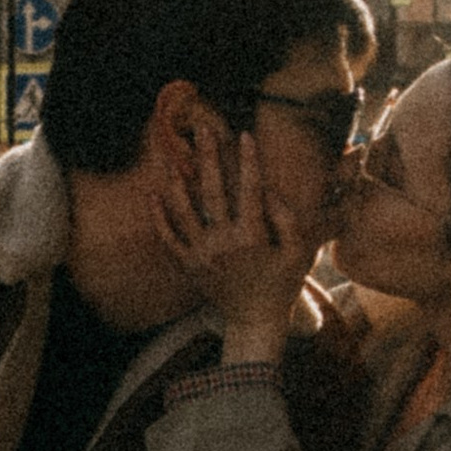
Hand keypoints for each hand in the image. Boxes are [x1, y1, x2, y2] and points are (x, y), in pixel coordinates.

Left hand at [152, 124, 318, 363]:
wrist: (255, 320)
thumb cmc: (282, 284)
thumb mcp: (298, 253)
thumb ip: (286, 220)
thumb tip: (269, 191)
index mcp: (252, 237)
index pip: (249, 190)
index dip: (248, 161)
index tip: (244, 134)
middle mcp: (223, 243)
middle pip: (212, 192)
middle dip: (208, 157)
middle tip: (202, 129)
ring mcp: (201, 254)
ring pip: (184, 211)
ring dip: (178, 182)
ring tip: (175, 157)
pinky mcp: (188, 264)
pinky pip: (168, 238)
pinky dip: (159, 216)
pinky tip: (153, 193)